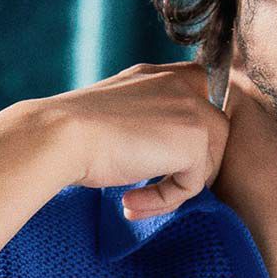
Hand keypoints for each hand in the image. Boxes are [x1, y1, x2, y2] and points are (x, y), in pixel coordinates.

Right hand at [35, 60, 232, 220]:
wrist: (62, 136)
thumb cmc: (75, 134)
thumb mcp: (117, 116)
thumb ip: (147, 122)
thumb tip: (163, 153)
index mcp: (159, 76)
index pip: (200, 93)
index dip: (191, 129)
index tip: (158, 158)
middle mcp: (179, 85)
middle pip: (214, 134)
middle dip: (189, 168)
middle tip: (153, 191)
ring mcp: (191, 111)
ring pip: (205, 163)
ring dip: (174, 191)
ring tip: (135, 202)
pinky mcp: (193, 142)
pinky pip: (192, 185)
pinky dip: (162, 201)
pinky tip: (129, 202)